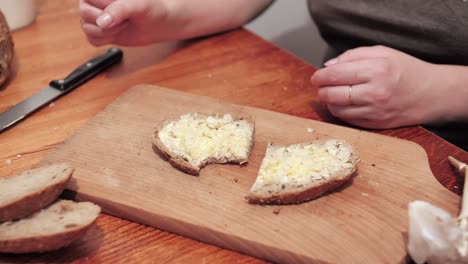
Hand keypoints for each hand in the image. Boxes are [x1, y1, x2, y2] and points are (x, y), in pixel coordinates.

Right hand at [80, 0, 172, 45]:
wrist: (158, 23)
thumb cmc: (150, 8)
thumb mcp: (138, 5)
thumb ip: (119, 10)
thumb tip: (101, 22)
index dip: (106, 6)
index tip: (123, 7)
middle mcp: (92, 0)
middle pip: (84, 13)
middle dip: (109, 21)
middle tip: (126, 18)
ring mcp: (93, 15)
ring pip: (87, 28)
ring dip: (109, 32)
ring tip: (124, 24)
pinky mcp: (98, 31)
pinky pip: (92, 40)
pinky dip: (106, 40)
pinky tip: (118, 33)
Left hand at [311, 45, 449, 128]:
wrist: (431, 94)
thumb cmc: (405, 70)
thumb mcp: (382, 52)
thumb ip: (353, 56)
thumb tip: (328, 66)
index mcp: (377, 70)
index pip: (336, 74)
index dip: (320, 76)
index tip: (317, 76)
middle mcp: (375, 92)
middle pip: (332, 94)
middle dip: (321, 90)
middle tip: (320, 85)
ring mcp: (375, 111)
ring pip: (337, 109)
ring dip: (328, 101)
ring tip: (331, 93)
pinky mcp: (375, 125)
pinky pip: (346, 120)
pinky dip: (339, 111)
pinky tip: (343, 103)